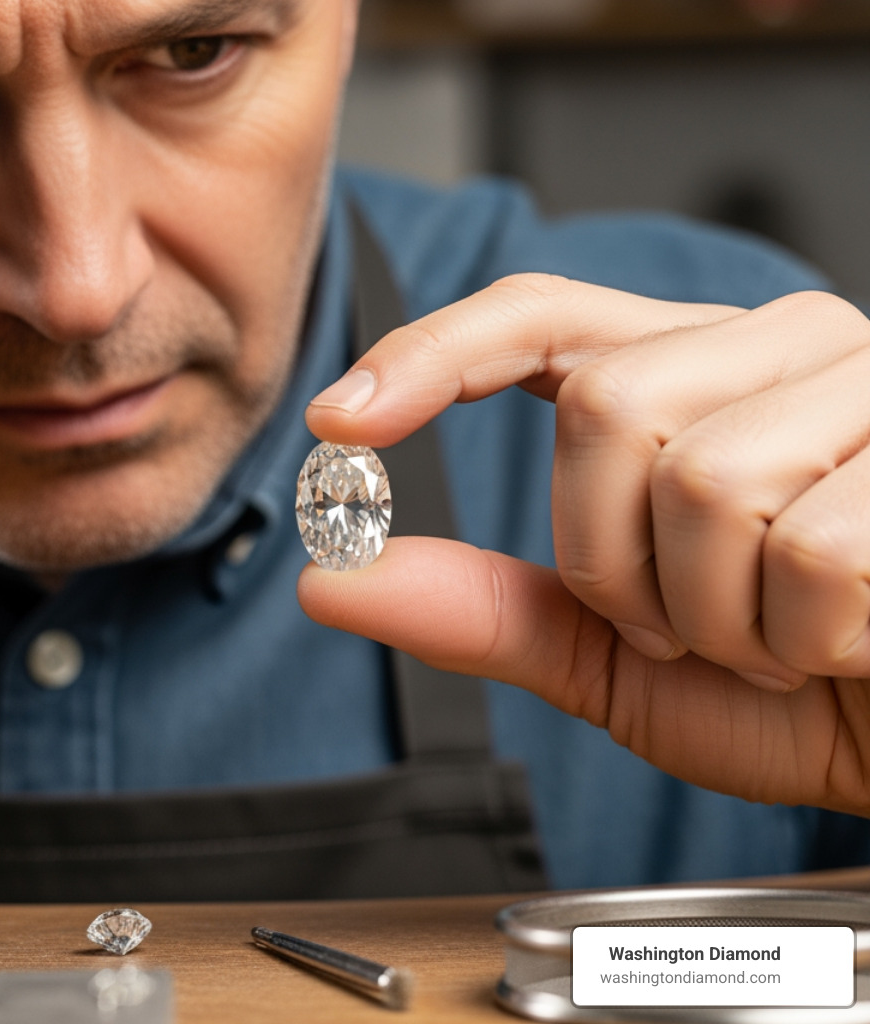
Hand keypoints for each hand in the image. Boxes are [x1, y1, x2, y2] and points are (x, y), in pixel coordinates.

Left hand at [300, 274, 869, 813]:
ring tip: (779, 638)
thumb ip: (487, 613)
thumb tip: (333, 581)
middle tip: (689, 627)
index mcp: (689, 377)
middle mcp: (776, 351)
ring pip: (700, 476)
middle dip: (615, 561)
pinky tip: (848, 642)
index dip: (432, 356)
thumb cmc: (799, 696)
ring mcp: (867, 386)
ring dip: (717, 613)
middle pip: (604, 405)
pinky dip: (804, 639)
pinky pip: (810, 551)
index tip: (339, 423)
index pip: (539, 318)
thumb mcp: (619, 662)